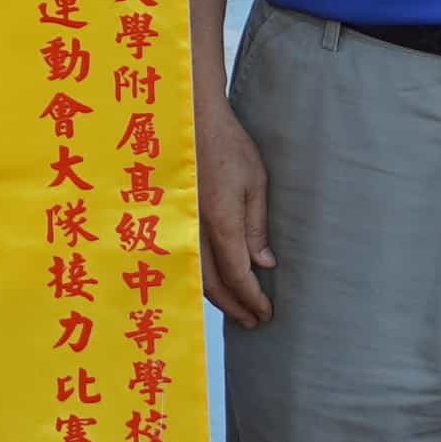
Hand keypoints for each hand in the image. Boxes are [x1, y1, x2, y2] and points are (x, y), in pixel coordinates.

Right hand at [198, 97, 273, 325]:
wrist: (190, 121)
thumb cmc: (227, 145)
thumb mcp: (255, 182)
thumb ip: (256, 226)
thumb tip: (263, 264)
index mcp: (221, 221)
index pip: (238, 274)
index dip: (252, 297)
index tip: (266, 312)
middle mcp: (196, 229)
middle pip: (213, 283)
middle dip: (235, 306)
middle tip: (254, 320)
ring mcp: (180, 225)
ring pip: (196, 275)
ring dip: (217, 297)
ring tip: (236, 308)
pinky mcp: (174, 220)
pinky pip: (187, 259)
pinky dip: (201, 278)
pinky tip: (212, 283)